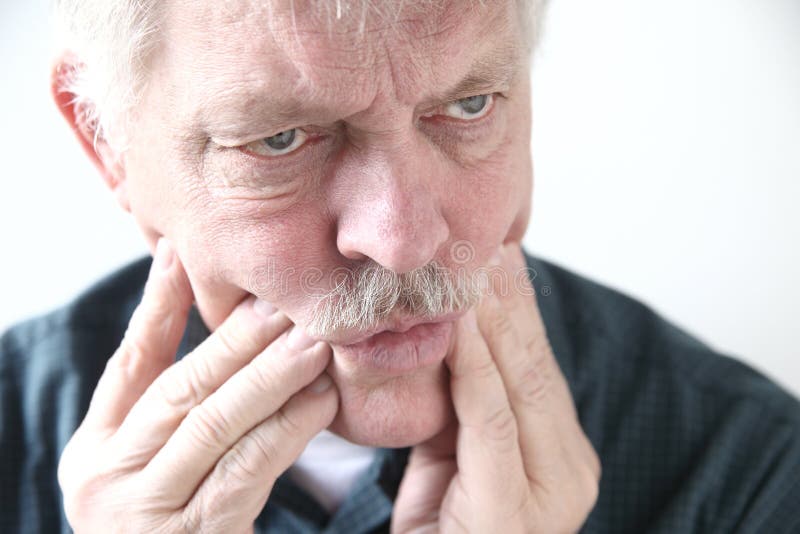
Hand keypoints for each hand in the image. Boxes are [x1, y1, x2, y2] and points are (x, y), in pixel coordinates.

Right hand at [58, 238, 337, 533]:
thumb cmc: (169, 514)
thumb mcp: (150, 458)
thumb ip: (165, 398)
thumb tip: (186, 292)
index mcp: (97, 450)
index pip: (130, 363)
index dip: (159, 306)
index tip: (185, 256)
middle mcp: (110, 478)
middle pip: (180, 390)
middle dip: (237, 340)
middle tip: (286, 302)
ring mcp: (148, 513)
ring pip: (216, 426)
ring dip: (270, 377)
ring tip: (314, 342)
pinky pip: (248, 471)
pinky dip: (287, 429)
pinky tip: (319, 400)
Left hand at [392, 243, 600, 532]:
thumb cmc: (442, 522)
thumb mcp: (456, 451)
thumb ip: (466, 401)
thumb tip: (455, 334)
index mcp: (563, 455)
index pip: (538, 368)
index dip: (520, 311)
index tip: (502, 256)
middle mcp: (571, 470)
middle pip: (534, 368)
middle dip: (510, 303)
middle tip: (489, 242)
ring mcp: (552, 494)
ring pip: (518, 386)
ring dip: (495, 322)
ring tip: (475, 266)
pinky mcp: (514, 510)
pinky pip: (491, 421)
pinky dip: (475, 369)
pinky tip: (462, 326)